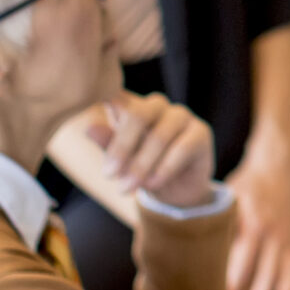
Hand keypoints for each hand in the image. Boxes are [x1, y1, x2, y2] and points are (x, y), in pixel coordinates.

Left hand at [86, 92, 212, 210]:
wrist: (176, 192)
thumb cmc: (143, 169)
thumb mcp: (121, 161)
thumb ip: (108, 144)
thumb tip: (89, 128)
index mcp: (133, 106)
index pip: (117, 97)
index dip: (104, 101)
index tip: (90, 118)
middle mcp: (157, 105)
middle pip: (138, 115)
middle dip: (121, 148)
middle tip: (108, 176)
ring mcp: (181, 116)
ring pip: (159, 136)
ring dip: (141, 165)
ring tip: (128, 187)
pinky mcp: (201, 132)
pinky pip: (181, 149)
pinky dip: (164, 169)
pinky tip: (153, 184)